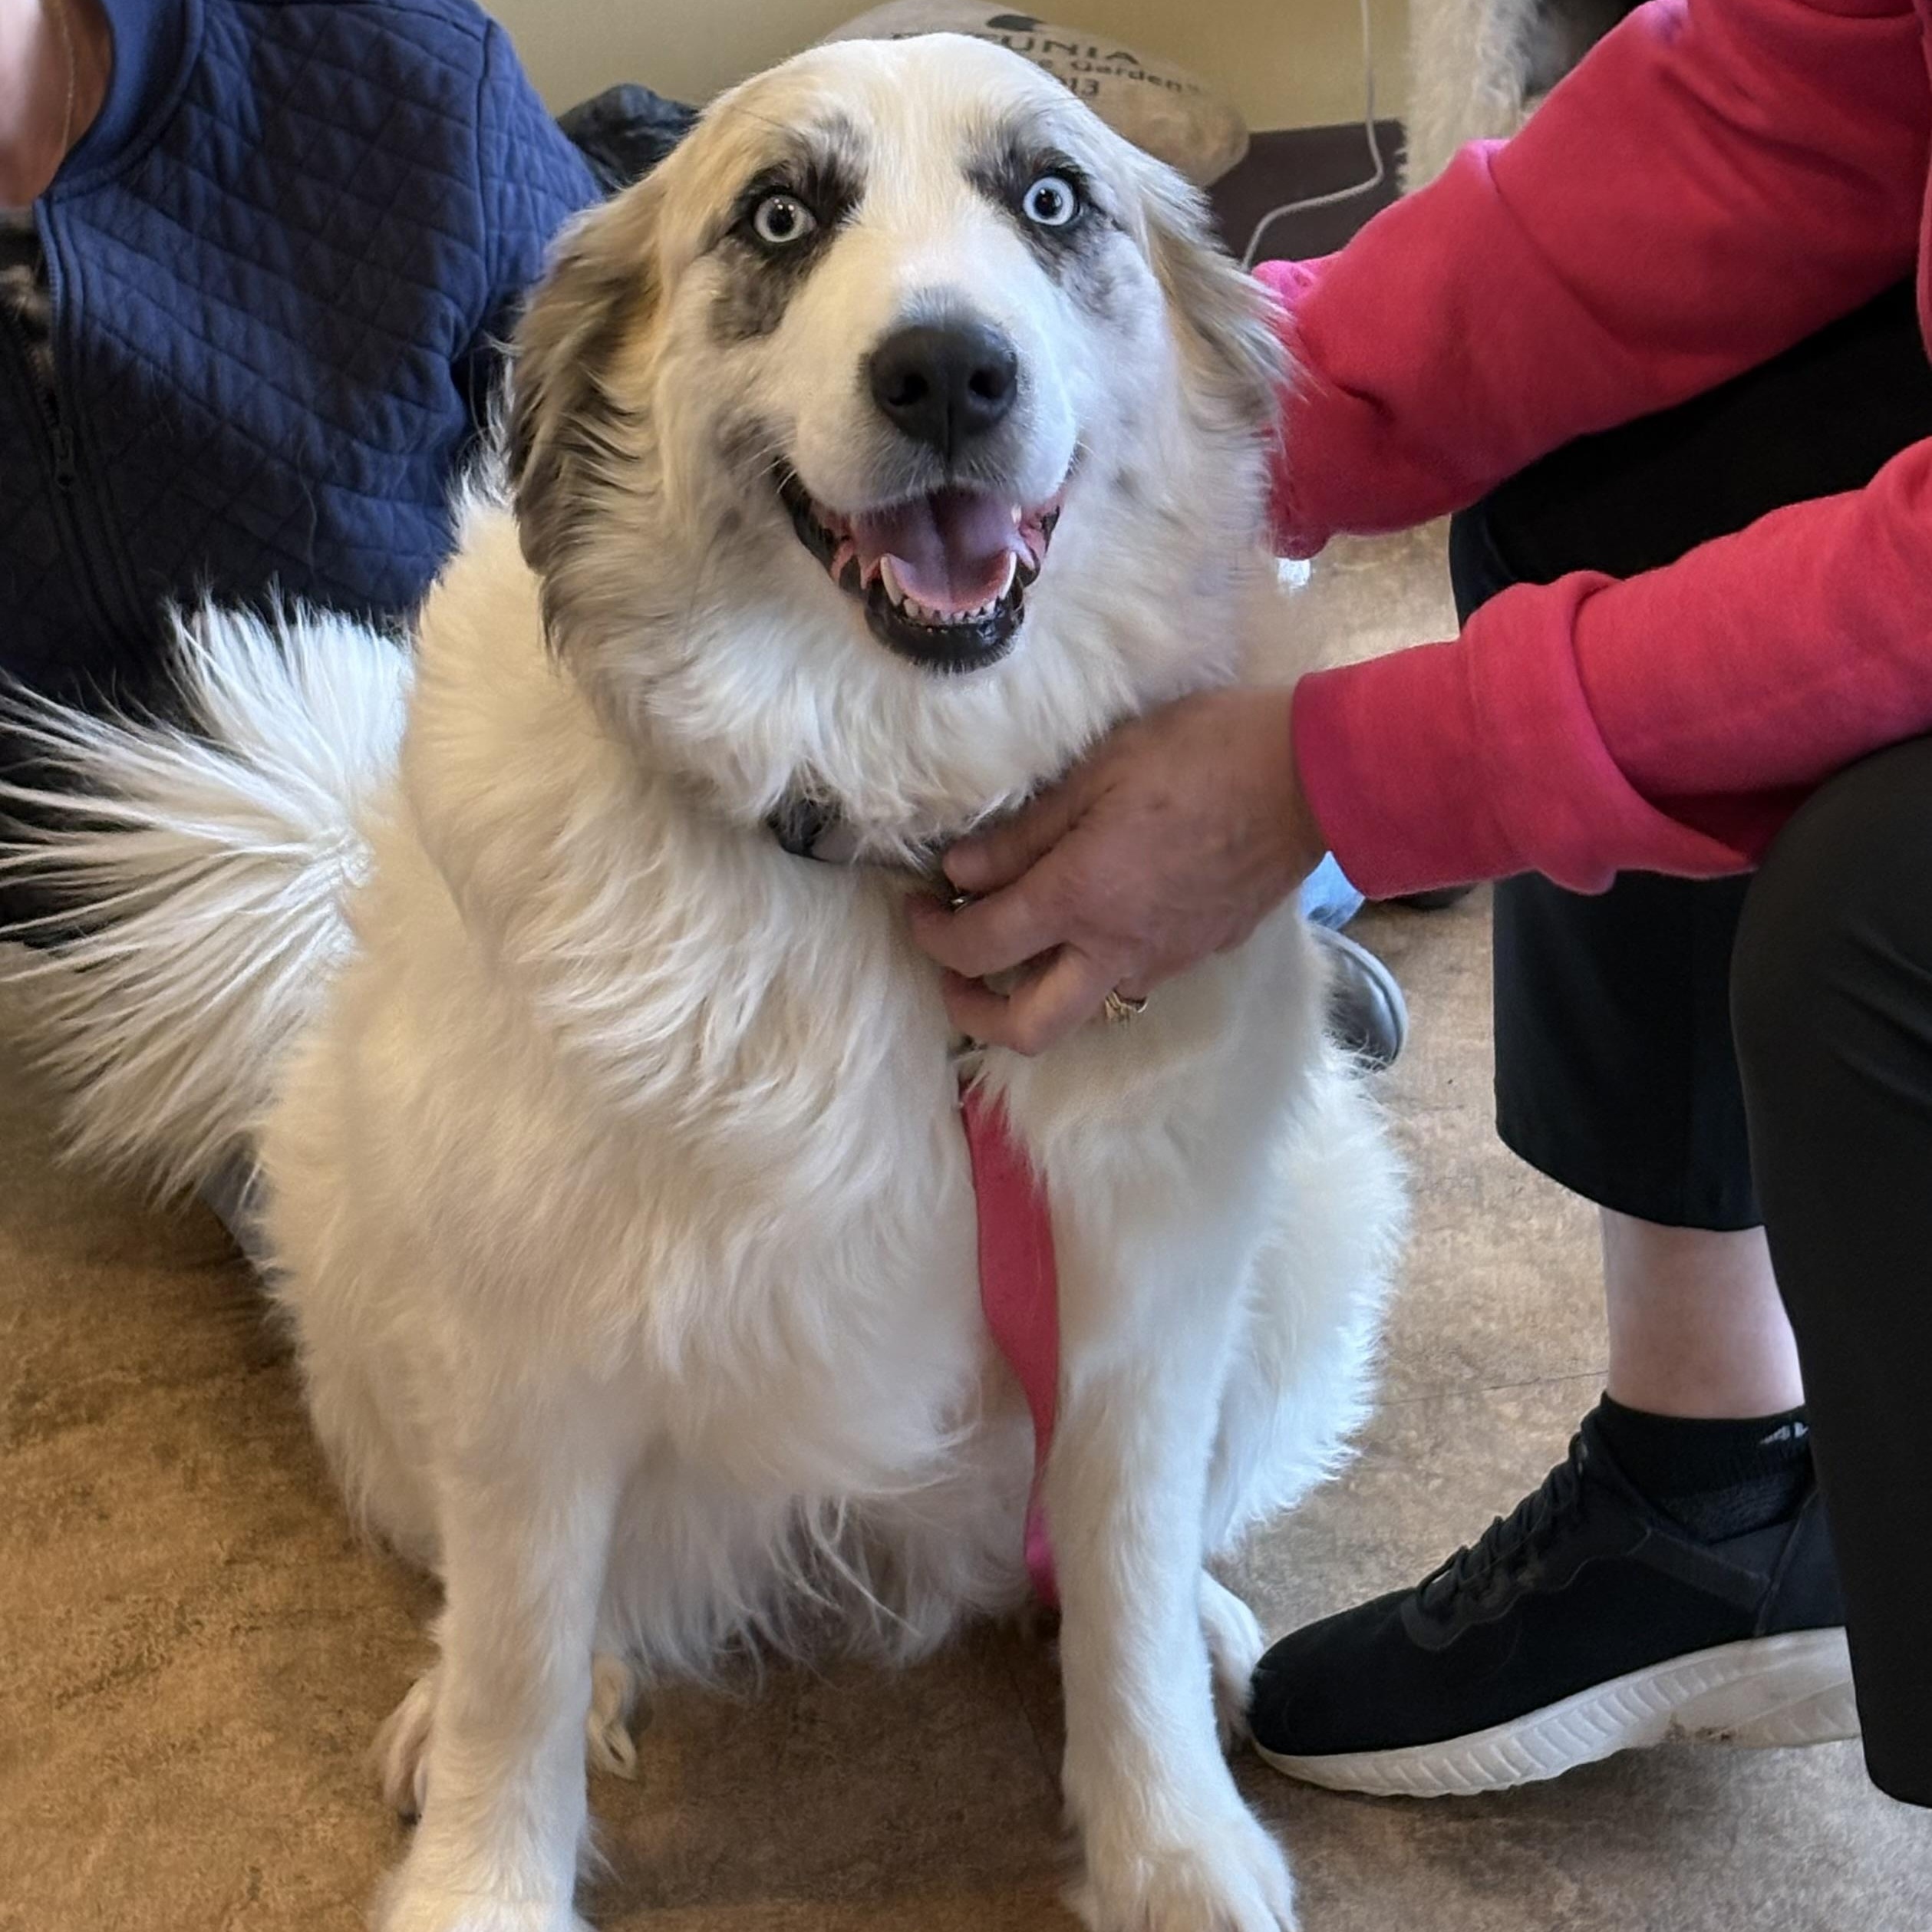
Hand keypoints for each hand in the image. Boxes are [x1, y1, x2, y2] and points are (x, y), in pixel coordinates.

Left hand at [907, 686, 1326, 1053]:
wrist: (1310, 777)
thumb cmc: (1200, 754)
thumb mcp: (1096, 772)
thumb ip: (1023, 834)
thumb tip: (958, 874)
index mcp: (1080, 900)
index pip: (977, 947)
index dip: (930, 936)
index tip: (917, 908)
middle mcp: (1115, 950)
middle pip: (1025, 1029)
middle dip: (974, 1012)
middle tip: (956, 970)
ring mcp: (1162, 962)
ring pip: (1081, 1008)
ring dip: (1037, 989)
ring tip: (1023, 937)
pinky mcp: (1199, 955)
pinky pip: (1129, 979)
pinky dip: (1092, 962)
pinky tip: (1096, 915)